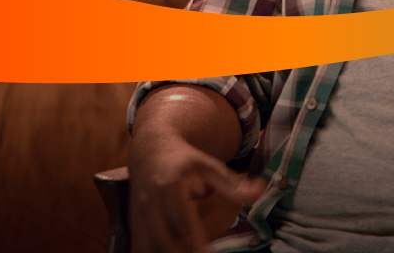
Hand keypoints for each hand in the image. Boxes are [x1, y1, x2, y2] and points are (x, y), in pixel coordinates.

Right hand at [127, 133, 263, 252]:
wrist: (150, 150)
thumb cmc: (185, 161)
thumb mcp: (210, 167)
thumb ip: (233, 185)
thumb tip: (260, 191)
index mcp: (171, 188)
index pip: (184, 224)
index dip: (195, 245)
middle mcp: (151, 204)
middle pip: (164, 242)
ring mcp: (138, 216)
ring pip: (149, 248)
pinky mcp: (133, 224)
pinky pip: (141, 247)